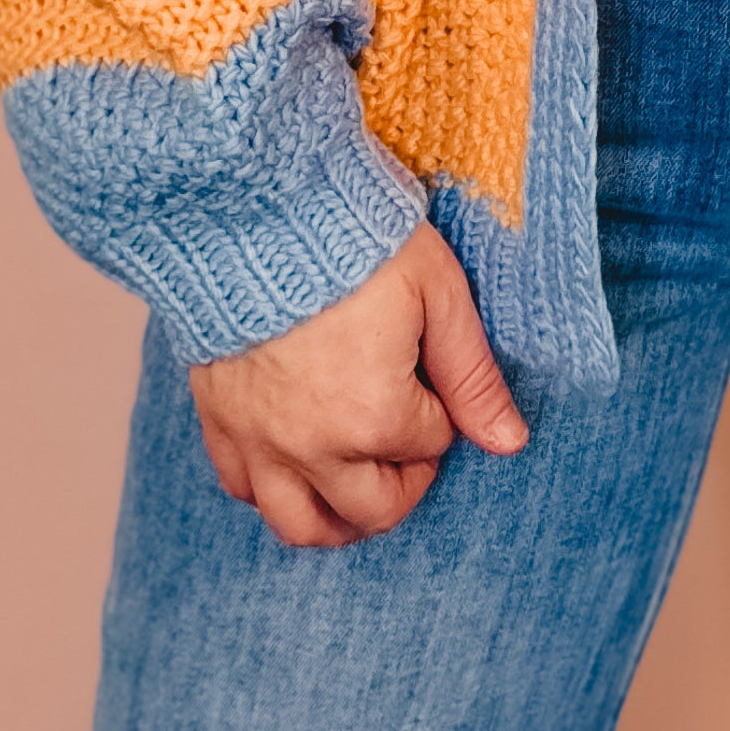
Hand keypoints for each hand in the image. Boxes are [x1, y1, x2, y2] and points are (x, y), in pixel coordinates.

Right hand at [189, 223, 527, 549]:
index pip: (430, 444)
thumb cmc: (354, 239)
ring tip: (358, 487)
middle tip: (409, 440)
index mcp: (376, 416)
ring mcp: (260, 440)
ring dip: (339, 518)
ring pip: (301, 525)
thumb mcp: (436, 293)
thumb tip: (509, 442)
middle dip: (404, 482)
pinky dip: (271, 488)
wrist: (254, 206)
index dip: (440, 410)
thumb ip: (473, 376)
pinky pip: (242, 488)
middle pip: (373, 509)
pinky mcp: (220, 420)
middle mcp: (315, 447)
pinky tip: (294, 459)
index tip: (426, 368)